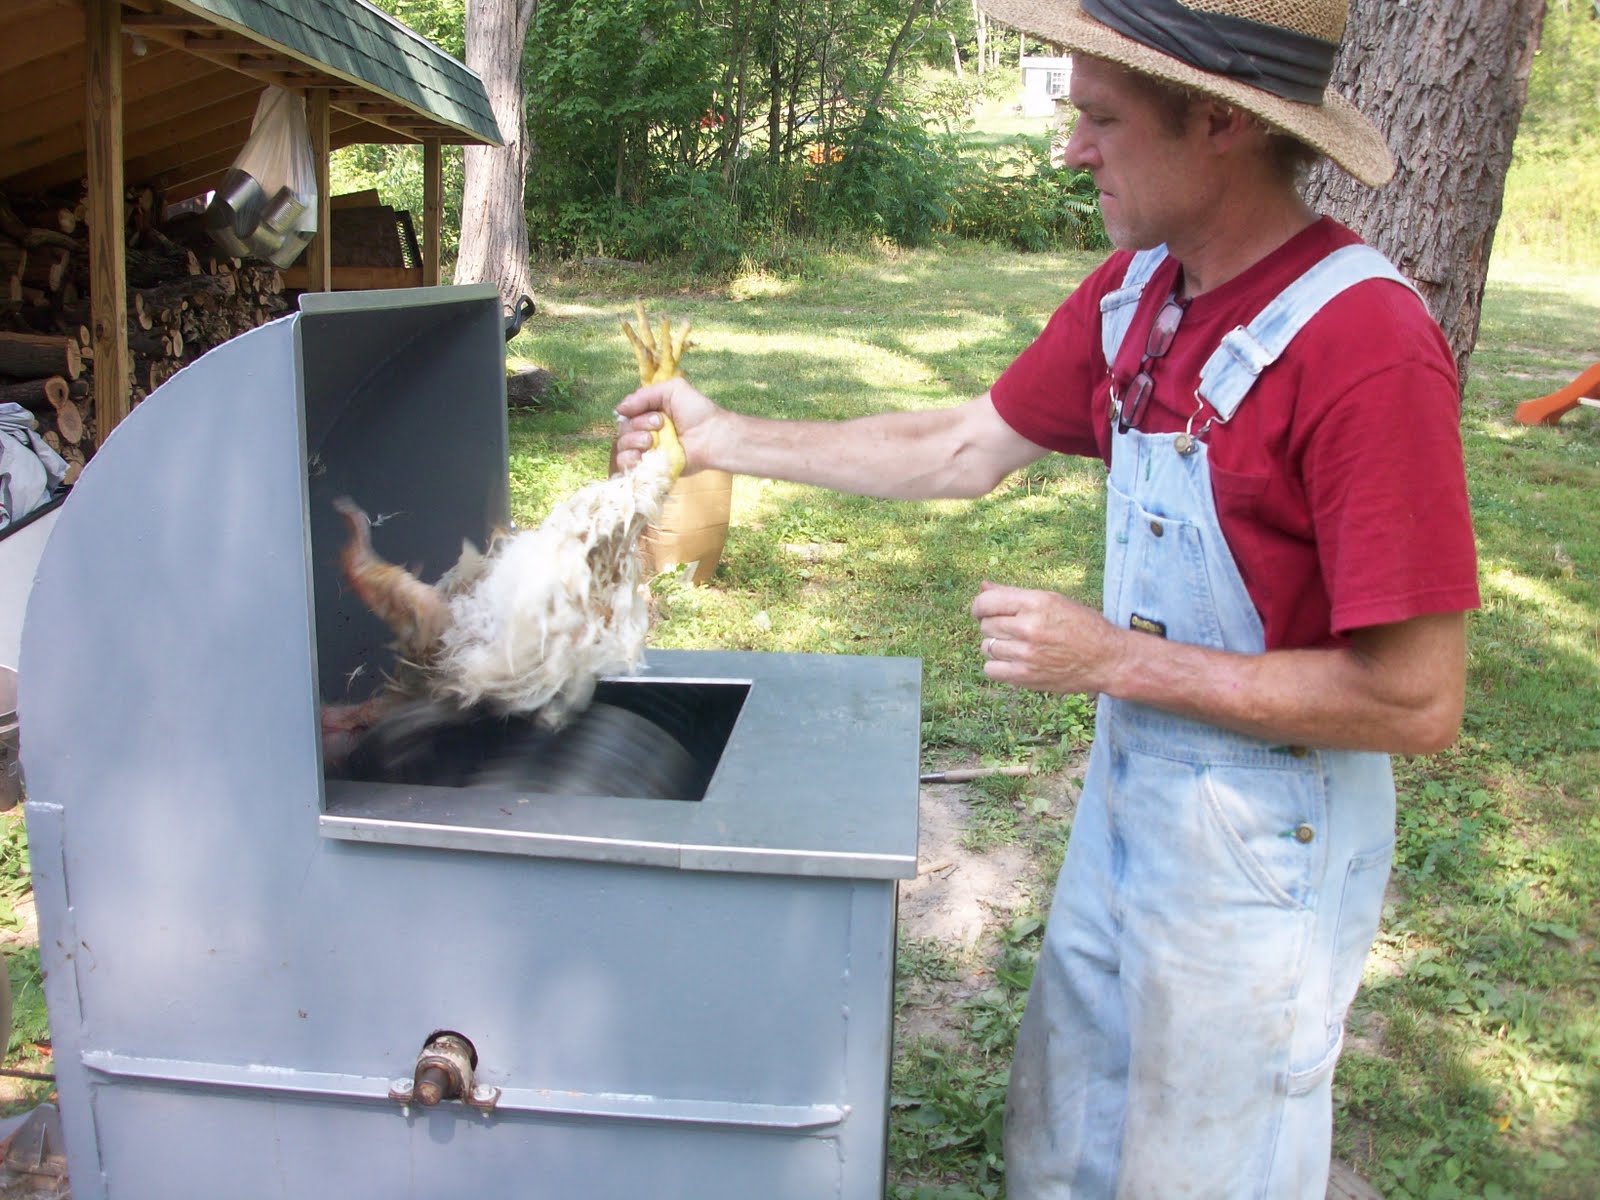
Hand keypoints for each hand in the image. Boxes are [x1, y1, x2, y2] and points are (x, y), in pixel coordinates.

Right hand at [613, 375, 720, 473]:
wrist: (712, 436)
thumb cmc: (697, 411)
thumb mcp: (672, 390)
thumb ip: (644, 395)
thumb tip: (618, 409)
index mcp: (648, 414)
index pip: (625, 414)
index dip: (631, 412)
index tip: (652, 411)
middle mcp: (645, 433)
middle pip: (622, 430)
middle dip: (638, 425)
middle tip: (660, 424)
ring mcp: (647, 452)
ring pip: (621, 447)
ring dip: (633, 441)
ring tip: (652, 440)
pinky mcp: (650, 468)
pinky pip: (625, 466)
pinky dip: (627, 459)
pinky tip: (640, 455)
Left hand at [971, 580, 1128, 694]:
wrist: (1107, 659)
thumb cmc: (1082, 626)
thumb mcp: (1052, 600)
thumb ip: (1014, 594)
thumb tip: (983, 586)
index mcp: (1036, 602)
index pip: (986, 602)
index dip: (979, 607)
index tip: (983, 612)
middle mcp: (1028, 626)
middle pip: (986, 625)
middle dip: (994, 626)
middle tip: (1013, 630)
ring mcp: (1026, 653)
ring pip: (986, 647)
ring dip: (996, 646)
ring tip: (1017, 646)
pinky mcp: (1026, 676)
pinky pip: (991, 669)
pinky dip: (997, 666)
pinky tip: (1012, 662)